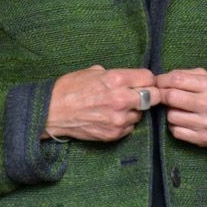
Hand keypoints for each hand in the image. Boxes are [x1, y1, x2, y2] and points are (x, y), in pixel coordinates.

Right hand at [43, 65, 159, 141]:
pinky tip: (111, 117)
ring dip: (135, 110)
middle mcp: (121, 99)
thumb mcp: (92, 72)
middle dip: (149, 95)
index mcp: (116, 79)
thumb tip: (127, 78)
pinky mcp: (114, 134)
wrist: (52, 112)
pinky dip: (124, 122)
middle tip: (140, 95)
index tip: (142, 82)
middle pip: (154, 97)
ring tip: (118, 107)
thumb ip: (114, 75)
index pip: (149, 78)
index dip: (146, 79)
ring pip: (142, 114)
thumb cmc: (69, 89)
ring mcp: (119, 119)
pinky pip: (130, 127)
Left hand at [156, 68, 206, 149]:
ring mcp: (206, 124)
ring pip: (171, 116)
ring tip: (177, 109)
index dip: (161, 80)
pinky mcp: (202, 139)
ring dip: (169, 112)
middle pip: (171, 97)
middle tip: (160, 95)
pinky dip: (174, 125)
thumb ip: (186, 75)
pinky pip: (175, 131)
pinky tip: (182, 121)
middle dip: (161, 95)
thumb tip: (161, 78)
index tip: (157, 82)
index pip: (176, 80)